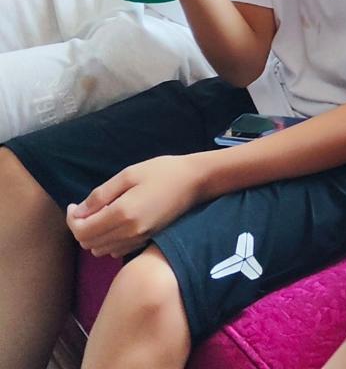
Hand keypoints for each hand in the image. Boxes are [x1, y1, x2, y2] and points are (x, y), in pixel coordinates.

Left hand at [66, 155, 203, 257]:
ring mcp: (140, 238)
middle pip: (89, 243)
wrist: (196, 181)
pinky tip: (115, 223)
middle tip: (85, 209)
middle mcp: (130, 232)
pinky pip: (117, 250)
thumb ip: (101, 194)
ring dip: (93, 236)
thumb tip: (78, 211)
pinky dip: (108, 241)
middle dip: (80, 228)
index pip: (82, 230)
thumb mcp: (129, 174)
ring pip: (101, 250)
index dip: (72, 219)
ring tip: (99, 216)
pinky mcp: (147, 239)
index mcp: (123, 214)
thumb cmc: (163, 171)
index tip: (74, 205)